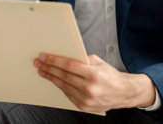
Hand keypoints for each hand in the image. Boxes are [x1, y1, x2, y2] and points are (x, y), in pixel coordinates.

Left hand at [34, 53, 155, 112]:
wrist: (123, 93)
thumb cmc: (111, 76)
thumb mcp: (99, 62)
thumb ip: (83, 60)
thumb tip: (66, 56)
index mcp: (93, 74)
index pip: (68, 66)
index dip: (54, 60)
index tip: (44, 57)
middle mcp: (89, 88)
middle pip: (63, 76)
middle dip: (49, 68)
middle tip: (39, 63)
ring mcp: (86, 99)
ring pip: (63, 86)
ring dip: (51, 78)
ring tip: (43, 71)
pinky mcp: (83, 106)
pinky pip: (68, 94)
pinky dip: (60, 86)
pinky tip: (54, 80)